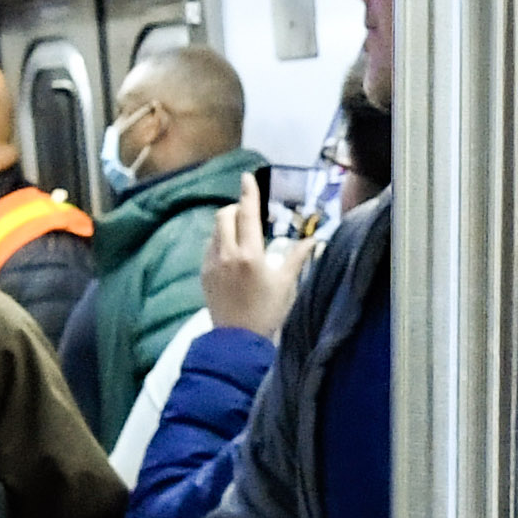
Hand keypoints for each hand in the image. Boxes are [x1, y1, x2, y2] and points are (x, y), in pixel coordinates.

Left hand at [200, 180, 308, 336]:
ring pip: (215, 230)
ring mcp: (212, 263)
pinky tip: (231, 255)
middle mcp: (227, 254)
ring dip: (227, 225)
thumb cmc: (268, 312)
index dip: (249, 193)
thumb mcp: (287, 284)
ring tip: (242, 237)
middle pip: (225, 215)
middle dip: (236, 210)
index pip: (248, 214)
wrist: (237, 341)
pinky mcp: (204, 274)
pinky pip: (209, 247)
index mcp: (250, 254)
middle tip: (250, 217)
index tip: (247, 176)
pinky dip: (219, 242)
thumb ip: (298, 258)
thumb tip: (313, 240)